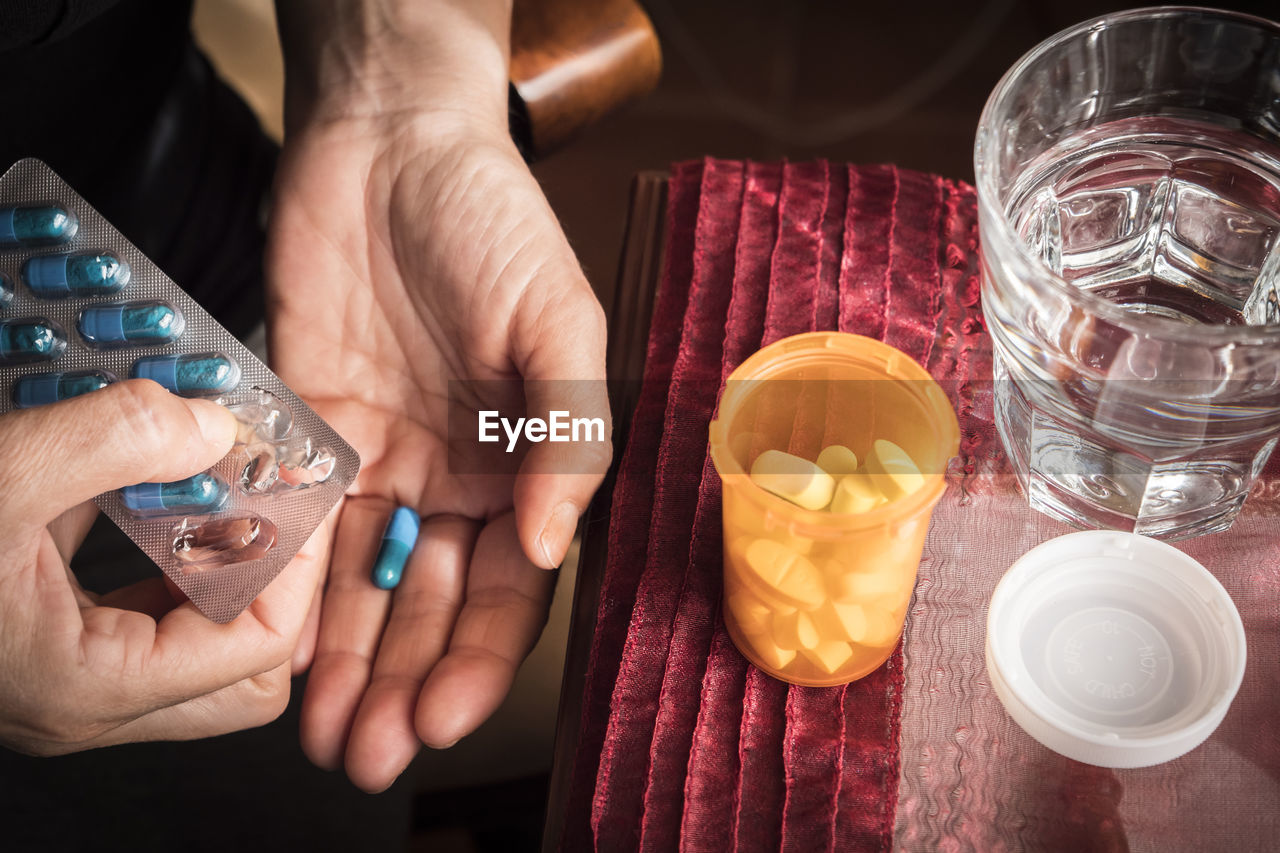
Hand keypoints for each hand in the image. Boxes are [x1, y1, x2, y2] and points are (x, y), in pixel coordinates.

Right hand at [0, 380, 323, 753]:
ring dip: (218, 555)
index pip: (259, 647)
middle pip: (246, 665)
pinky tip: (138, 482)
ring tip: (211, 473)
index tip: (296, 481)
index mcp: (87, 686)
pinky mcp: (43, 644)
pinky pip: (138, 606)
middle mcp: (87, 702)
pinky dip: (159, 545)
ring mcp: (65, 680)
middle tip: (263, 488)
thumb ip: (112, 442)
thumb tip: (218, 424)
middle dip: (271, 573)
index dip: (296, 561)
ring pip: (197, 638)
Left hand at [268, 0, 609, 791]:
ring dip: (345, 663)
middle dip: (403, 683)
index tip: (441, 716)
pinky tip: (275, 650)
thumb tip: (553, 547)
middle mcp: (456, 477)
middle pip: (433, 604)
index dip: (479, 657)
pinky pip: (299, 524)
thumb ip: (568, 434)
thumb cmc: (495, 222)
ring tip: (324, 738)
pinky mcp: (310, 432)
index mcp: (527, 463)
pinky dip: (288, 588)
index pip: (512, 586)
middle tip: (369, 756)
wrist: (389, 143)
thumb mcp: (561, 319)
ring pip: (363, 584)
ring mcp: (382, 460)